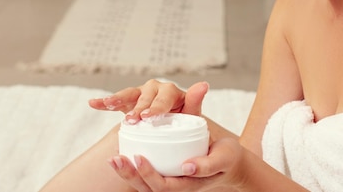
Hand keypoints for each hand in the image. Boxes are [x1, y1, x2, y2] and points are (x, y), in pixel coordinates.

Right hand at [89, 79, 209, 122]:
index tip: (149, 117)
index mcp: (171, 92)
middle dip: (138, 108)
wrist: (170, 127)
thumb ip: (195, 101)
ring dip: (119, 100)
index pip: (164, 96)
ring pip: (129, 95)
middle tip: (132, 120)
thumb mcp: (191, 114)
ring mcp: (140, 94)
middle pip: (145, 96)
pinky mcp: (128, 101)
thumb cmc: (182, 121)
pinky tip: (93, 103)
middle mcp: (155, 89)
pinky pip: (115, 101)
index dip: (156, 106)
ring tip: (110, 104)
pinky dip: (104, 102)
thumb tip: (204, 84)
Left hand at [108, 137, 245, 191]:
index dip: (149, 174)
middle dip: (130, 175)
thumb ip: (208, 164)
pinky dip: (132, 167)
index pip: (164, 186)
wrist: (229, 159)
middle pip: (148, 188)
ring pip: (143, 184)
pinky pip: (145, 174)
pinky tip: (121, 153)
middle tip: (116, 158)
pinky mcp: (166, 173)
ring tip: (113, 158)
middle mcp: (176, 186)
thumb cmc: (226, 157)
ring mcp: (170, 181)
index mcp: (189, 185)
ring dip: (127, 173)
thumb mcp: (223, 157)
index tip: (138, 157)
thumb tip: (187, 167)